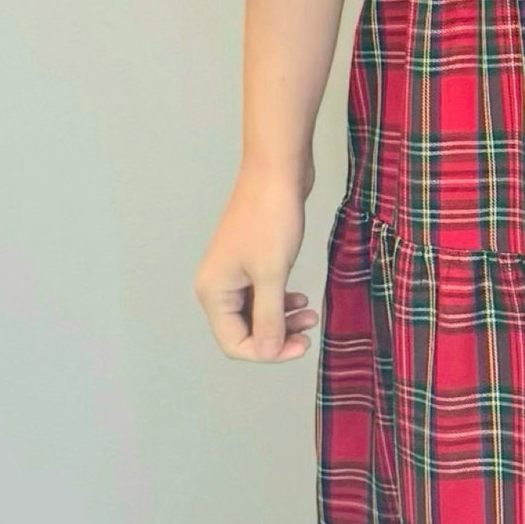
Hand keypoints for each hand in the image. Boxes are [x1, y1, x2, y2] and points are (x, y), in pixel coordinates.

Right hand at [196, 164, 318, 361]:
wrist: (276, 171)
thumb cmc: (270, 217)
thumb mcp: (272, 273)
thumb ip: (269, 317)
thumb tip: (267, 351)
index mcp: (213, 291)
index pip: (234, 343)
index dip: (267, 352)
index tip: (301, 345)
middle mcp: (217, 285)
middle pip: (244, 331)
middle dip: (276, 337)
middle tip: (308, 334)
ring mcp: (234, 272)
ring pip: (255, 313)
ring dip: (282, 320)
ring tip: (310, 315)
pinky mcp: (250, 260)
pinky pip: (263, 294)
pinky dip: (281, 302)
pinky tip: (300, 300)